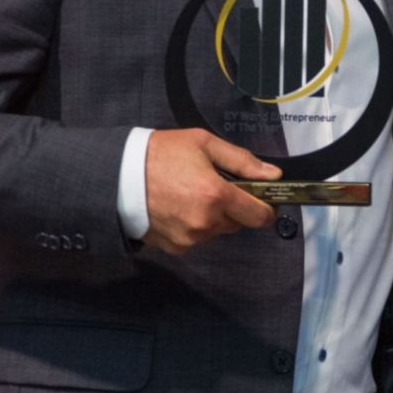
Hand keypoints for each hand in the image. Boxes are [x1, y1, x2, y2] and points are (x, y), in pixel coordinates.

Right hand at [141, 129, 280, 254]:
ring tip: (192, 193)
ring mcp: (189, 238)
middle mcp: (205, 223)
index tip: (264, 198)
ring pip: (218, 231)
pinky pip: (198, 238)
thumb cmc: (162, 154)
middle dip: (234, 206)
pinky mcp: (175, 248)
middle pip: (238, 222)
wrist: (118, 175)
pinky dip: (195, 226)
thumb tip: (273, 176)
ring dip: (214, 217)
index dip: (266, 207)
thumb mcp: (205, 144)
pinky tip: (179, 207)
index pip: (259, 216)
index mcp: (216, 196)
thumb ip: (243, 161)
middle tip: (215, 185)